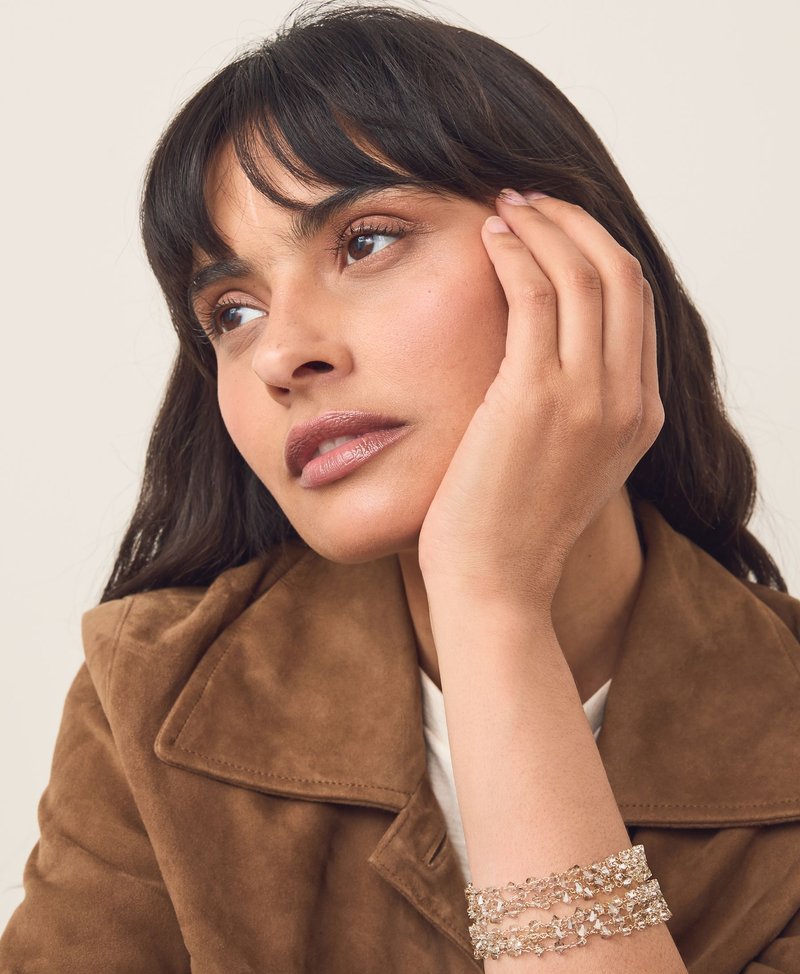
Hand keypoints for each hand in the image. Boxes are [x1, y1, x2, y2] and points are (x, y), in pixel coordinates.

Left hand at [416, 190, 663, 612]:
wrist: (495, 583)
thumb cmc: (512, 526)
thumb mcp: (566, 461)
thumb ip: (575, 405)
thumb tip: (541, 348)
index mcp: (642, 415)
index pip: (635, 305)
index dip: (597, 250)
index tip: (555, 227)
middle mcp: (627, 401)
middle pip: (620, 275)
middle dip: (575, 222)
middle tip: (529, 200)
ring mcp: (588, 398)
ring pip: (582, 274)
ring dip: (542, 226)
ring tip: (503, 206)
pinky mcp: (536, 398)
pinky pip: (537, 296)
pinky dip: (515, 255)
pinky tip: (489, 239)